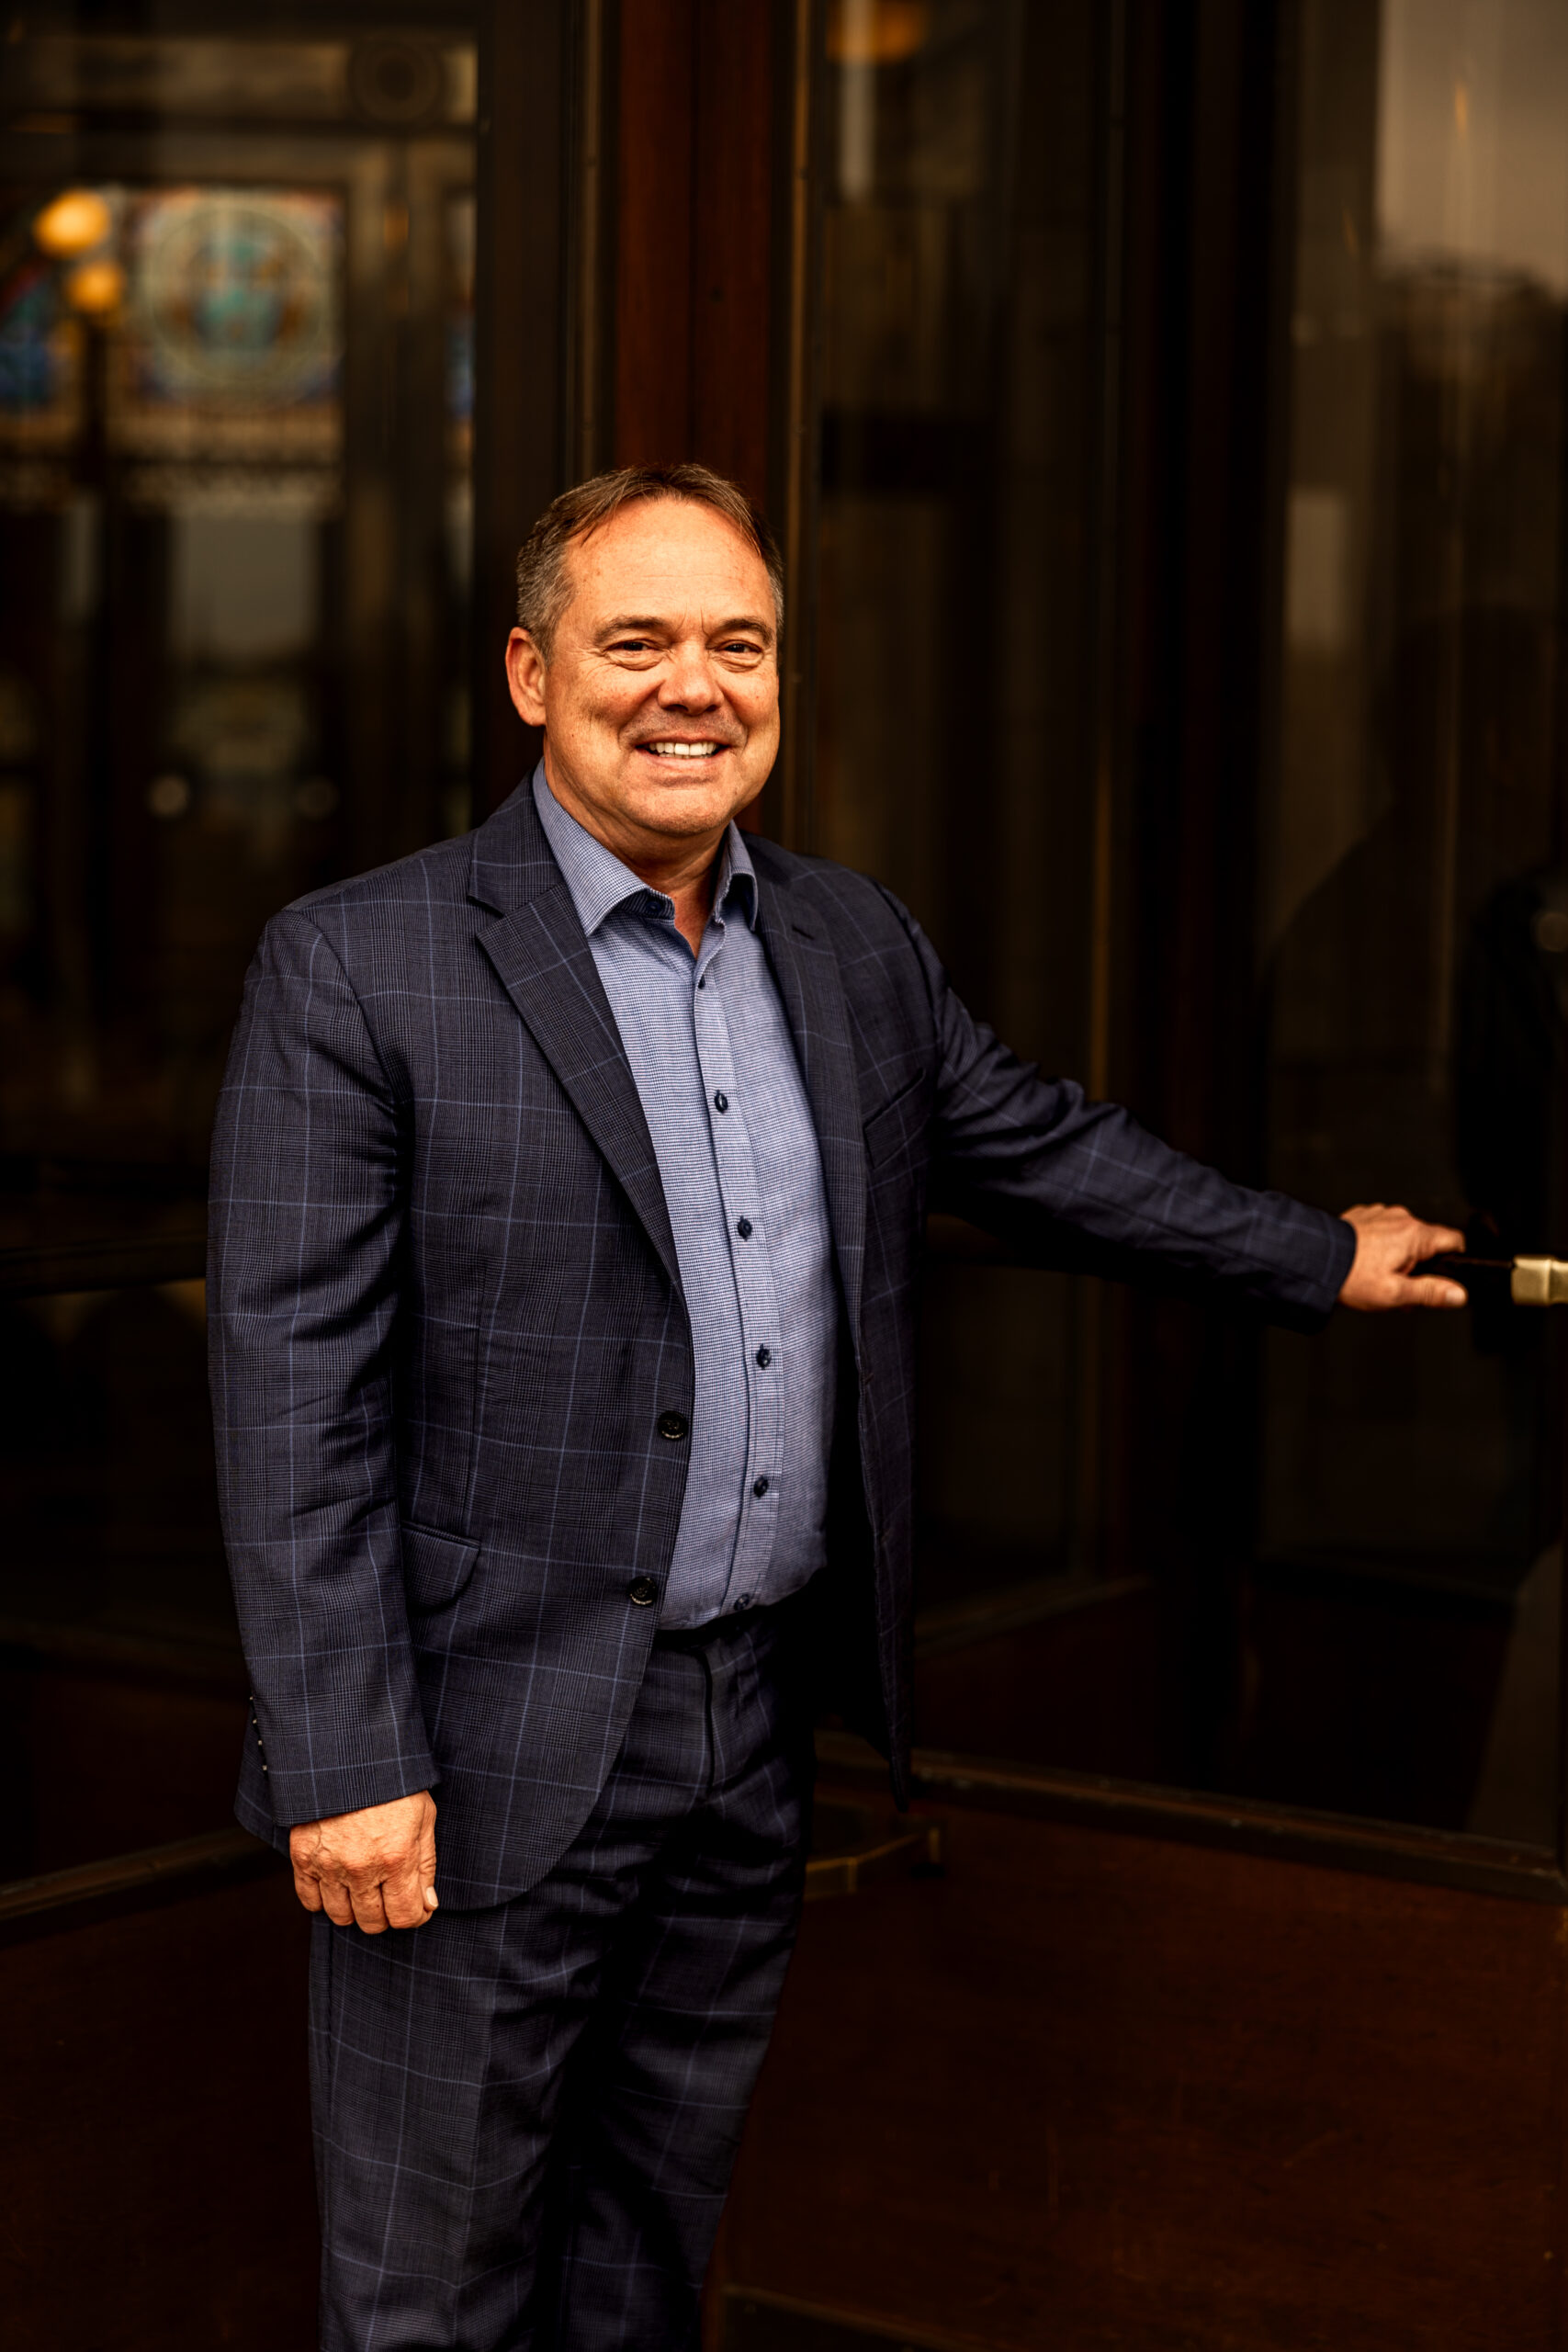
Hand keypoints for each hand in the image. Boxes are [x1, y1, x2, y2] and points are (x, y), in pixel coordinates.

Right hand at [289, 1790, 437, 1932]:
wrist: (349, 1753)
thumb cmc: (391, 1782)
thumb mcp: (423, 1816)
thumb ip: (426, 1864)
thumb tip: (427, 1903)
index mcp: (395, 1858)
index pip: (405, 1916)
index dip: (415, 1916)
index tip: (416, 1908)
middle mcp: (361, 1868)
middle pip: (372, 1922)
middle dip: (386, 1914)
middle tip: (390, 1895)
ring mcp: (328, 1865)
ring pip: (340, 1916)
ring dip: (355, 1909)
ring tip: (364, 1888)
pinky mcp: (303, 1857)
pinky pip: (309, 1900)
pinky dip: (323, 1899)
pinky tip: (337, 1884)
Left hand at [1337, 1203, 1466, 1311]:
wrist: (1313, 1261)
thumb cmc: (1350, 1277)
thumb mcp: (1395, 1293)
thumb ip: (1431, 1293)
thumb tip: (1458, 1294)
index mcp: (1414, 1234)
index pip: (1455, 1240)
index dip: (1455, 1260)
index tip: (1445, 1276)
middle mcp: (1400, 1218)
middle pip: (1427, 1242)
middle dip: (1421, 1265)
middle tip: (1402, 1287)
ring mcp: (1381, 1214)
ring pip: (1404, 1237)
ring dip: (1399, 1256)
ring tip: (1378, 1277)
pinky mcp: (1364, 1216)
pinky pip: (1383, 1231)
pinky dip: (1381, 1246)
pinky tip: (1366, 1263)